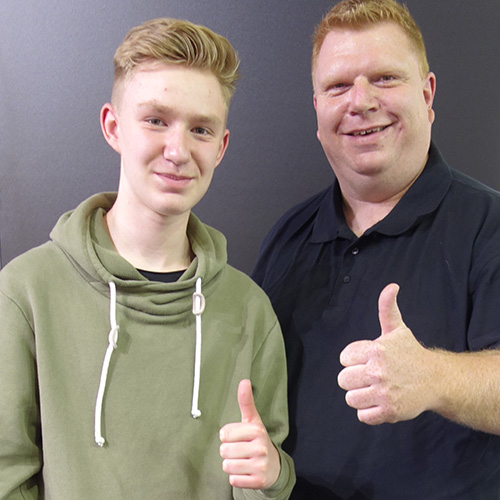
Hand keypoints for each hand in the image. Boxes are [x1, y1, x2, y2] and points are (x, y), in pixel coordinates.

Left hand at [219, 379, 280, 489]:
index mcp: (256, 430)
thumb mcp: (253, 421)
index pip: (224, 434)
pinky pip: (233, 480)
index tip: (237, 437)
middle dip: (228, 452)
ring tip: (242, 460)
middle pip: (224, 451)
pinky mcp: (258, 481)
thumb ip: (246, 402)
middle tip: (240, 450)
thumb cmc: (258, 440)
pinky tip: (245, 472)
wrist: (274, 466)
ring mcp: (260, 465)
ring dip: (231, 465)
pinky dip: (236, 478)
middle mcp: (260, 447)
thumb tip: (244, 381)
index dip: (227, 436)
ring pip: (227, 466)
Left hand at [338, 283, 435, 424]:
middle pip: (343, 380)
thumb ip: (387, 308)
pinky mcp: (389, 411)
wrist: (436, 379)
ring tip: (375, 390)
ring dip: (360, 396)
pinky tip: (381, 402)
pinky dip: (369, 412)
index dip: (353, 360)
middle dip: (354, 379)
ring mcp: (383, 392)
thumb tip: (391, 286)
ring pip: (350, 399)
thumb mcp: (397, 329)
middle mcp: (377, 371)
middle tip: (370, 377)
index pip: (344, 358)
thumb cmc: (411, 354)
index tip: (366, 360)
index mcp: (375, 350)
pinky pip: (363, 416)